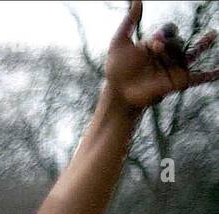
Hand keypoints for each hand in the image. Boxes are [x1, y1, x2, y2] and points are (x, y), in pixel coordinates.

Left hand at [103, 1, 218, 111]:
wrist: (119, 92)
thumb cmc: (116, 70)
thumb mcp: (119, 42)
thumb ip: (129, 22)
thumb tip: (137, 0)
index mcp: (156, 45)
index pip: (170, 29)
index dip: (165, 32)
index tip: (153, 43)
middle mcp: (167, 55)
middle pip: (179, 40)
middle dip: (169, 44)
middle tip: (156, 51)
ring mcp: (174, 68)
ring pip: (190, 52)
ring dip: (181, 51)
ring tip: (202, 39)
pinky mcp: (179, 82)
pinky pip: (200, 77)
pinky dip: (212, 74)